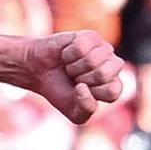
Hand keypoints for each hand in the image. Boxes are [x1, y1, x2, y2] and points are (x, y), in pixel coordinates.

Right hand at [11, 30, 131, 122]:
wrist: (38, 71)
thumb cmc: (59, 90)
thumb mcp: (73, 113)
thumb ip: (85, 109)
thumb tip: (83, 87)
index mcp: (113, 85)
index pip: (112, 92)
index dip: (91, 94)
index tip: (79, 90)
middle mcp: (112, 66)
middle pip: (104, 74)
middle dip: (82, 78)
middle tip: (73, 77)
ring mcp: (103, 49)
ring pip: (93, 60)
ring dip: (74, 66)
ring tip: (70, 66)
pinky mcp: (90, 36)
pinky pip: (81, 48)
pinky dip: (68, 54)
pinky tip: (66, 54)